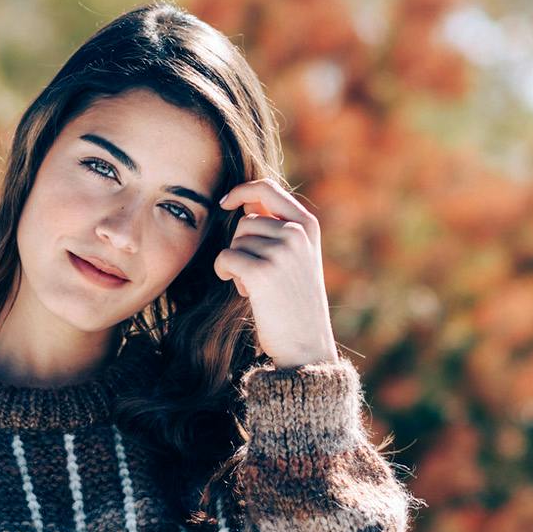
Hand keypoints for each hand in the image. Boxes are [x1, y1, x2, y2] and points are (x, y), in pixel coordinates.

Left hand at [213, 178, 339, 368]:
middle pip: (245, 221)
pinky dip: (225, 273)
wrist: (306, 343)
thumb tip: (245, 202)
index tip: (225, 203)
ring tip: (258, 286)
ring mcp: (281, 251)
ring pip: (235, 241)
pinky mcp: (262, 272)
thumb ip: (278, 228)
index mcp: (308, 225)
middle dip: (241, 246)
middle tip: (257, 274)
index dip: (241, 191)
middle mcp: (297, 233)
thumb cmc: (294, 300)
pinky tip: (245, 292)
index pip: (268, 188)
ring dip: (236, 264)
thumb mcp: (297, 257)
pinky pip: (225, 258)